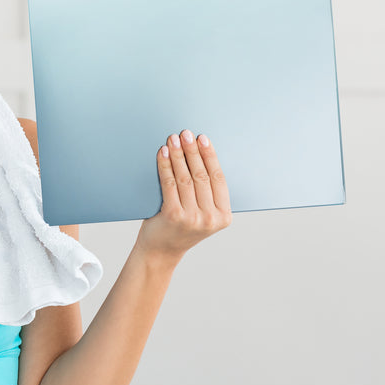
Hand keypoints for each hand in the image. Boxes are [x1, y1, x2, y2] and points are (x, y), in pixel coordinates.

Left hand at [135, 130, 231, 261]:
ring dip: (178, 154)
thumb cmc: (180, 228)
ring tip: (173, 139)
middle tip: (186, 133)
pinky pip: (169, 183)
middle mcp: (211, 218)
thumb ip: (206, 193)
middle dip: (193, 150)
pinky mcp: (174, 215)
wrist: (161, 251)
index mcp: (223, 216)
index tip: (203, 139)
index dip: (210, 156)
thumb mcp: (202, 213)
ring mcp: (193, 218)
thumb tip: (199, 154)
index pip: (218, 178)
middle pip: (202, 175)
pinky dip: (165, 165)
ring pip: (185, 177)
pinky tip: (162, 153)